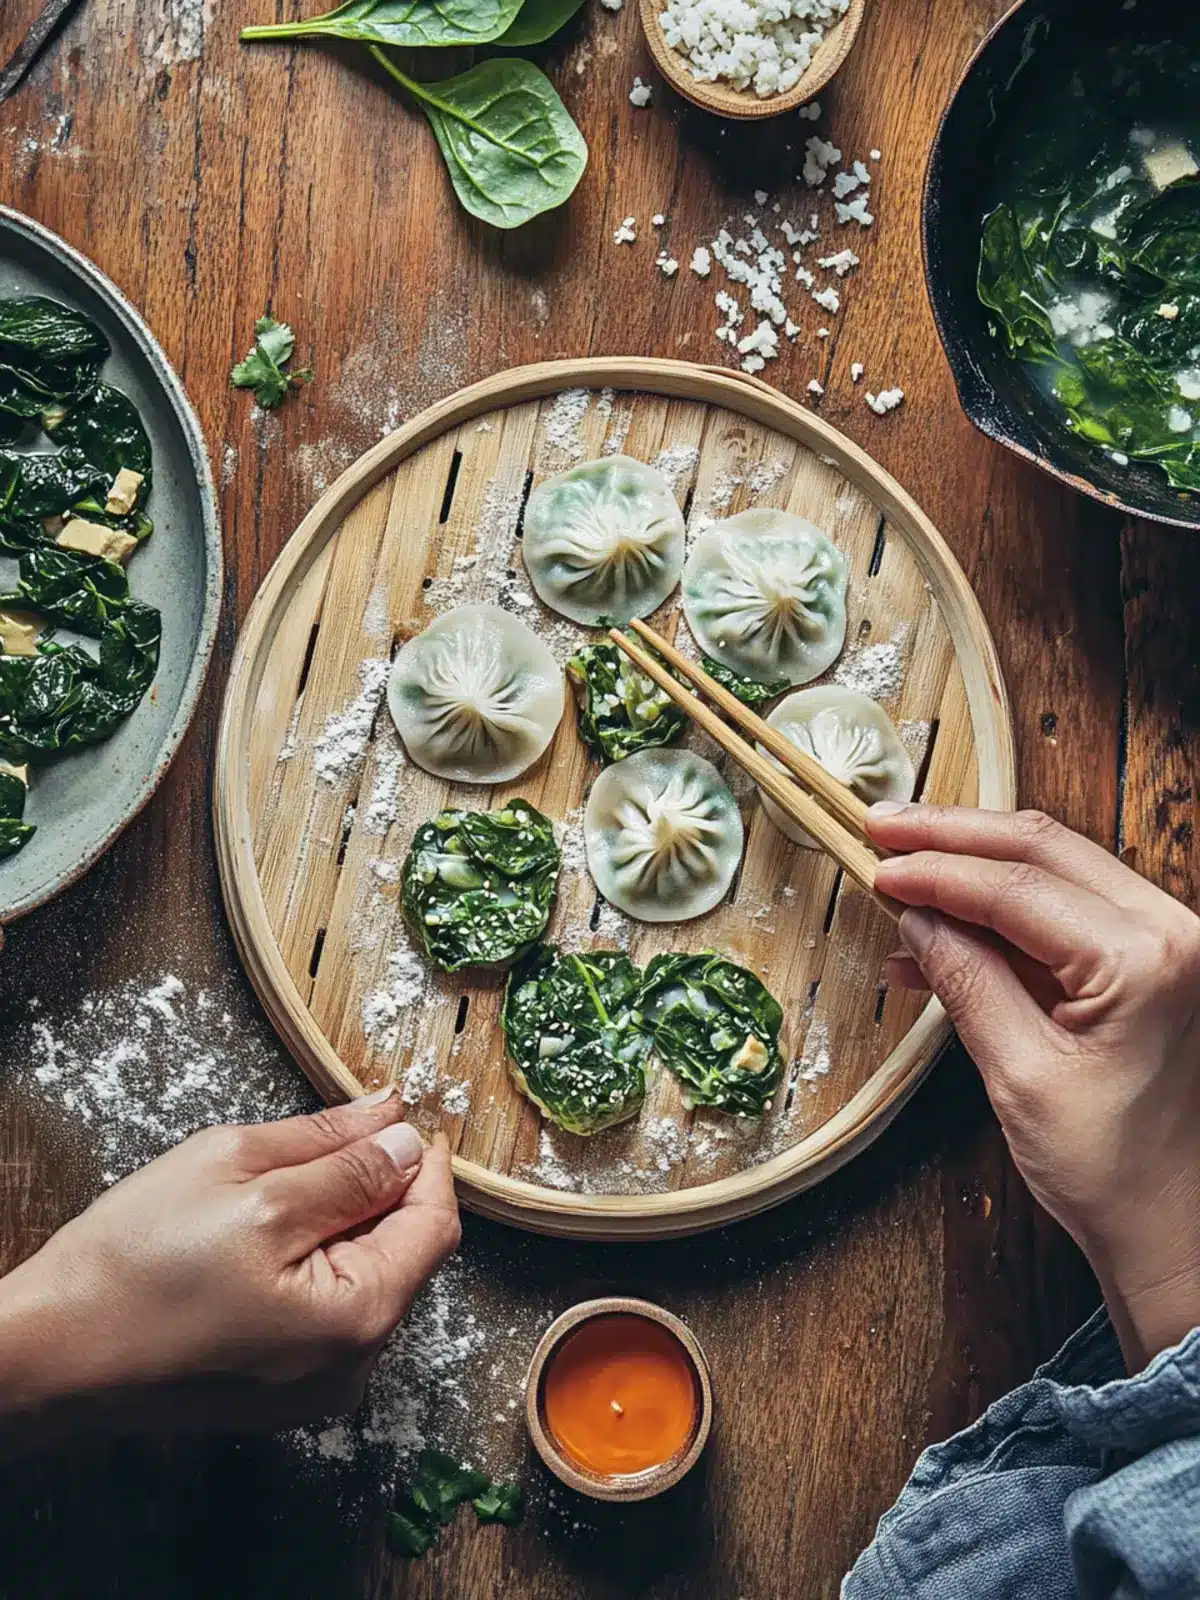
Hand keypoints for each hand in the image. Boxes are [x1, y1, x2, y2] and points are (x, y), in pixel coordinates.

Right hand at [0, 1088, 459, 1452]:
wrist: (50, 1352)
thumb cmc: (133, 1266)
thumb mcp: (243, 1176)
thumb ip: (337, 1151)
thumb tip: (398, 1126)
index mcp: (356, 1314)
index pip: (433, 1223)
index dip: (423, 1160)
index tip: (406, 1116)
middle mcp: (352, 1365)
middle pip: (405, 1250)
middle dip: (378, 1187)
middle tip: (329, 1139)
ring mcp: (319, 1386)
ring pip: (366, 1276)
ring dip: (343, 1222)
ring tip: (274, 1191)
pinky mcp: (285, 1390)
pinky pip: (330, 1308)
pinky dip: (316, 1260)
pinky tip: (262, 1238)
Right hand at [868, 803, 1199, 1369]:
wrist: (1175, 1226)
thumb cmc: (1113, 1171)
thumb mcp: (1020, 1076)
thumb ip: (966, 981)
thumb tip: (915, 915)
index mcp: (1146, 961)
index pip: (1019, 887)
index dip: (936, 869)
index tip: (875, 863)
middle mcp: (1171, 932)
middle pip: (1043, 850)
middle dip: (954, 836)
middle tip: (881, 827)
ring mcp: (1165, 943)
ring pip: (1053, 869)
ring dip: (972, 867)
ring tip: (897, 867)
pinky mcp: (1147, 962)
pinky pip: (1062, 914)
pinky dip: (997, 915)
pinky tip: (932, 935)